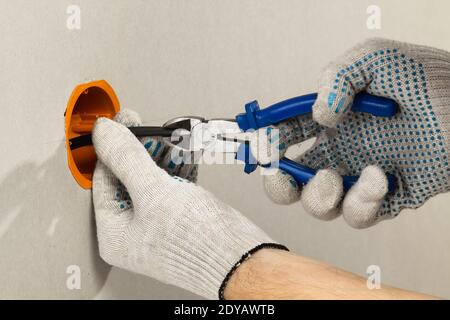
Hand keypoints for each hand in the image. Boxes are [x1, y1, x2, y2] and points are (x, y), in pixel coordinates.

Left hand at [92, 109, 284, 298]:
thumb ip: (127, 158)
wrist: (240, 259)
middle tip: (146, 126)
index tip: (120, 124)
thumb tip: (104, 133)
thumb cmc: (197, 243)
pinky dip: (178, 165)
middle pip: (127, 176)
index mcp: (114, 233)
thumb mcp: (154, 192)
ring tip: (171, 135)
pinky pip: (171, 182)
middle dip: (141, 149)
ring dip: (162, 154)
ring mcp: (156, 221)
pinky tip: (184, 150)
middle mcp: (132, 228)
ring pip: (152, 177)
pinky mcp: (178, 214)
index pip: (103, 180)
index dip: (111, 149)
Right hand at [255, 38, 449, 227]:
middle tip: (280, 177)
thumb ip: (336, 77)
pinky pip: (360, 215)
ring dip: (317, 197)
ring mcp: (361, 176)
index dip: (266, 142)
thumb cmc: (430, 79)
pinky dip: (362, 202)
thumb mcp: (376, 58)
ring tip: (335, 177)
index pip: (286, 135)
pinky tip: (379, 177)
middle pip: (293, 180)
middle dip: (278, 184)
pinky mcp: (388, 197)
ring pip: (320, 205)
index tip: (257, 143)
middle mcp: (343, 151)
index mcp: (333, 121)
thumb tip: (319, 117)